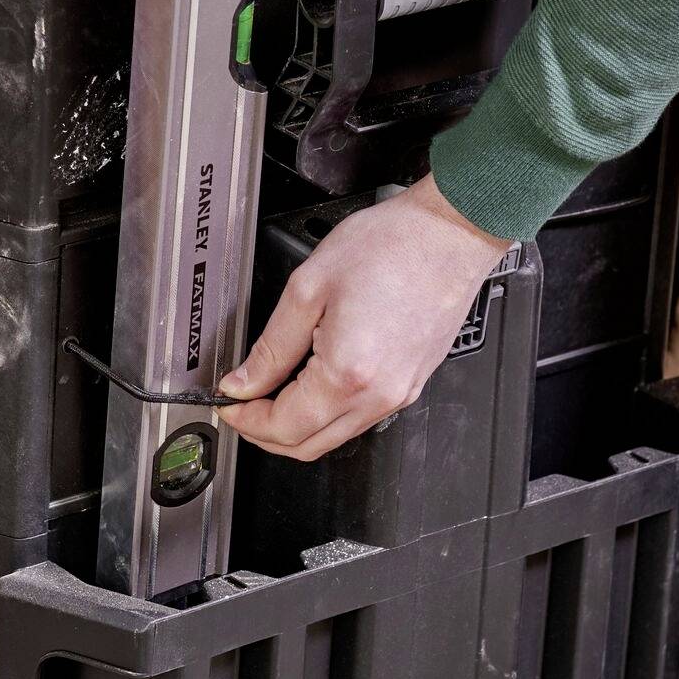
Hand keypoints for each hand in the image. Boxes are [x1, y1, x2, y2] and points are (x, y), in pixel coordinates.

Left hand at [218, 175, 511, 461]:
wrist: (450, 233)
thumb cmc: (392, 246)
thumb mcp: (308, 288)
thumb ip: (271, 346)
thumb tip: (243, 382)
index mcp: (348, 375)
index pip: (282, 427)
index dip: (245, 419)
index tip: (228, 404)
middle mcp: (379, 395)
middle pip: (308, 445)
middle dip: (265, 433)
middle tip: (242, 406)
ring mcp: (399, 393)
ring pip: (335, 436)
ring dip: (297, 425)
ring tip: (271, 392)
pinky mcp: (411, 384)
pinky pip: (361, 417)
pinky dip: (328, 412)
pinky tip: (311, 383)